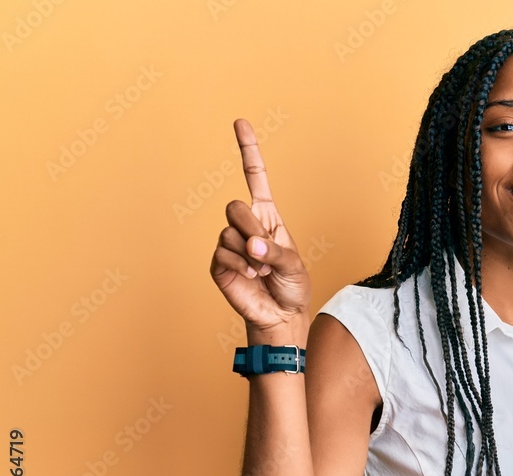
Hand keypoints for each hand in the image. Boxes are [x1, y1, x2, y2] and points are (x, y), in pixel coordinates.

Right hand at [210, 119, 310, 333]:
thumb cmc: (292, 286)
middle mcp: (246, 225)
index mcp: (268, 216)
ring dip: (250, 255)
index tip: (240, 122)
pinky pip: (223, 254)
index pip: (255, 177)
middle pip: (235, 206)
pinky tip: (250, 277)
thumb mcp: (294, 263)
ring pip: (229, 233)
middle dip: (251, 229)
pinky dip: (240, 267)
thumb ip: (275, 249)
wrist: (280, 315)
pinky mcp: (219, 263)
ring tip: (262, 270)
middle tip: (264, 251)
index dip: (248, 151)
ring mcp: (229, 243)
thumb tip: (251, 244)